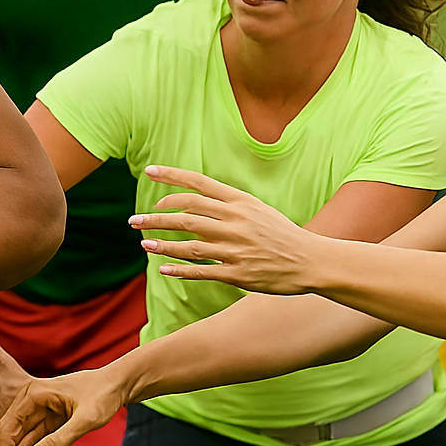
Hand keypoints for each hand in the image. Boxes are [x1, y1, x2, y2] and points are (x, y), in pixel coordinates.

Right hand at [0, 367, 125, 445]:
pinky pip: (29, 439)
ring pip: (15, 440)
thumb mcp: (86, 420)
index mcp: (32, 395)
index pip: (6, 432)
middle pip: (5, 436)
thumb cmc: (104, 394)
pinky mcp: (44, 419)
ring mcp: (35, 410)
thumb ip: (58, 440)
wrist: (117, 384)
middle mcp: (28, 401)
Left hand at [128, 165, 319, 294]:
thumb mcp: (257, 209)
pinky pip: (202, 271)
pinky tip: (163, 268)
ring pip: (189, 245)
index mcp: (240, 202)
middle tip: (133, 220)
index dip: (171, 176)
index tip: (148, 171)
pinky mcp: (238, 274)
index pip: (198, 183)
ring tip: (143, 243)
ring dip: (162, 244)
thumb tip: (192, 202)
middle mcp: (235, 222)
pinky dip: (180, 270)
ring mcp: (236, 248)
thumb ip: (227, 204)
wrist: (311, 260)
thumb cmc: (281, 233)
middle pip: (186, 214)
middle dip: (155, 217)